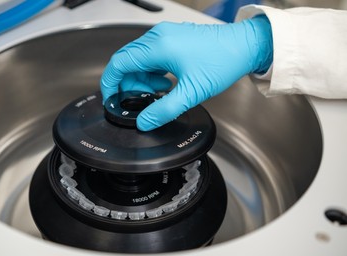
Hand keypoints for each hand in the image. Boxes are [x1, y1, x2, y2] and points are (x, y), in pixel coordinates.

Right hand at [100, 16, 272, 130]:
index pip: (119, 63)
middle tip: (140, 100)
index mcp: (158, 47)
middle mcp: (157, 37)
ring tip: (160, 92)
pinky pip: (151, 56)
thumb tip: (144, 122)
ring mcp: (165, 36)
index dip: (110, 83)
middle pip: (127, 61)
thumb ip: (164, 110)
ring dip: (143, 79)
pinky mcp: (172, 39)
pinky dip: (152, 72)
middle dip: (129, 84)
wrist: (243, 47)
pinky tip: (166, 82)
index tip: (111, 98)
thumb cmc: (222, 62)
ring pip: (139, 59)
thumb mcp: (191, 93)